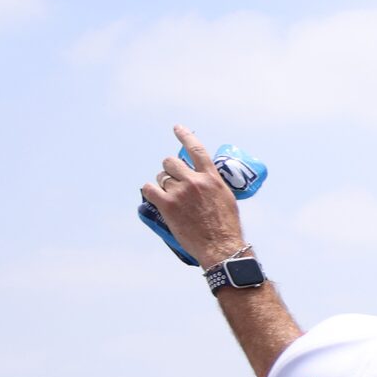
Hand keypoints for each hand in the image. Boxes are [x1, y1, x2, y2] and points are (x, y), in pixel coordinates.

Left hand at [138, 123, 246, 267]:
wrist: (221, 248)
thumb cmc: (227, 227)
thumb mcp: (226, 199)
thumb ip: (212, 185)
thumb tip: (202, 180)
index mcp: (212, 178)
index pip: (196, 150)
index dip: (185, 136)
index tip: (177, 128)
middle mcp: (195, 181)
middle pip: (171, 162)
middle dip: (170, 169)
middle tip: (173, 181)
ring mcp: (180, 192)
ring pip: (161, 177)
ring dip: (162, 183)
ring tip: (169, 196)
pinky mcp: (167, 205)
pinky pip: (149, 189)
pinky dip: (150, 192)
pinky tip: (154, 197)